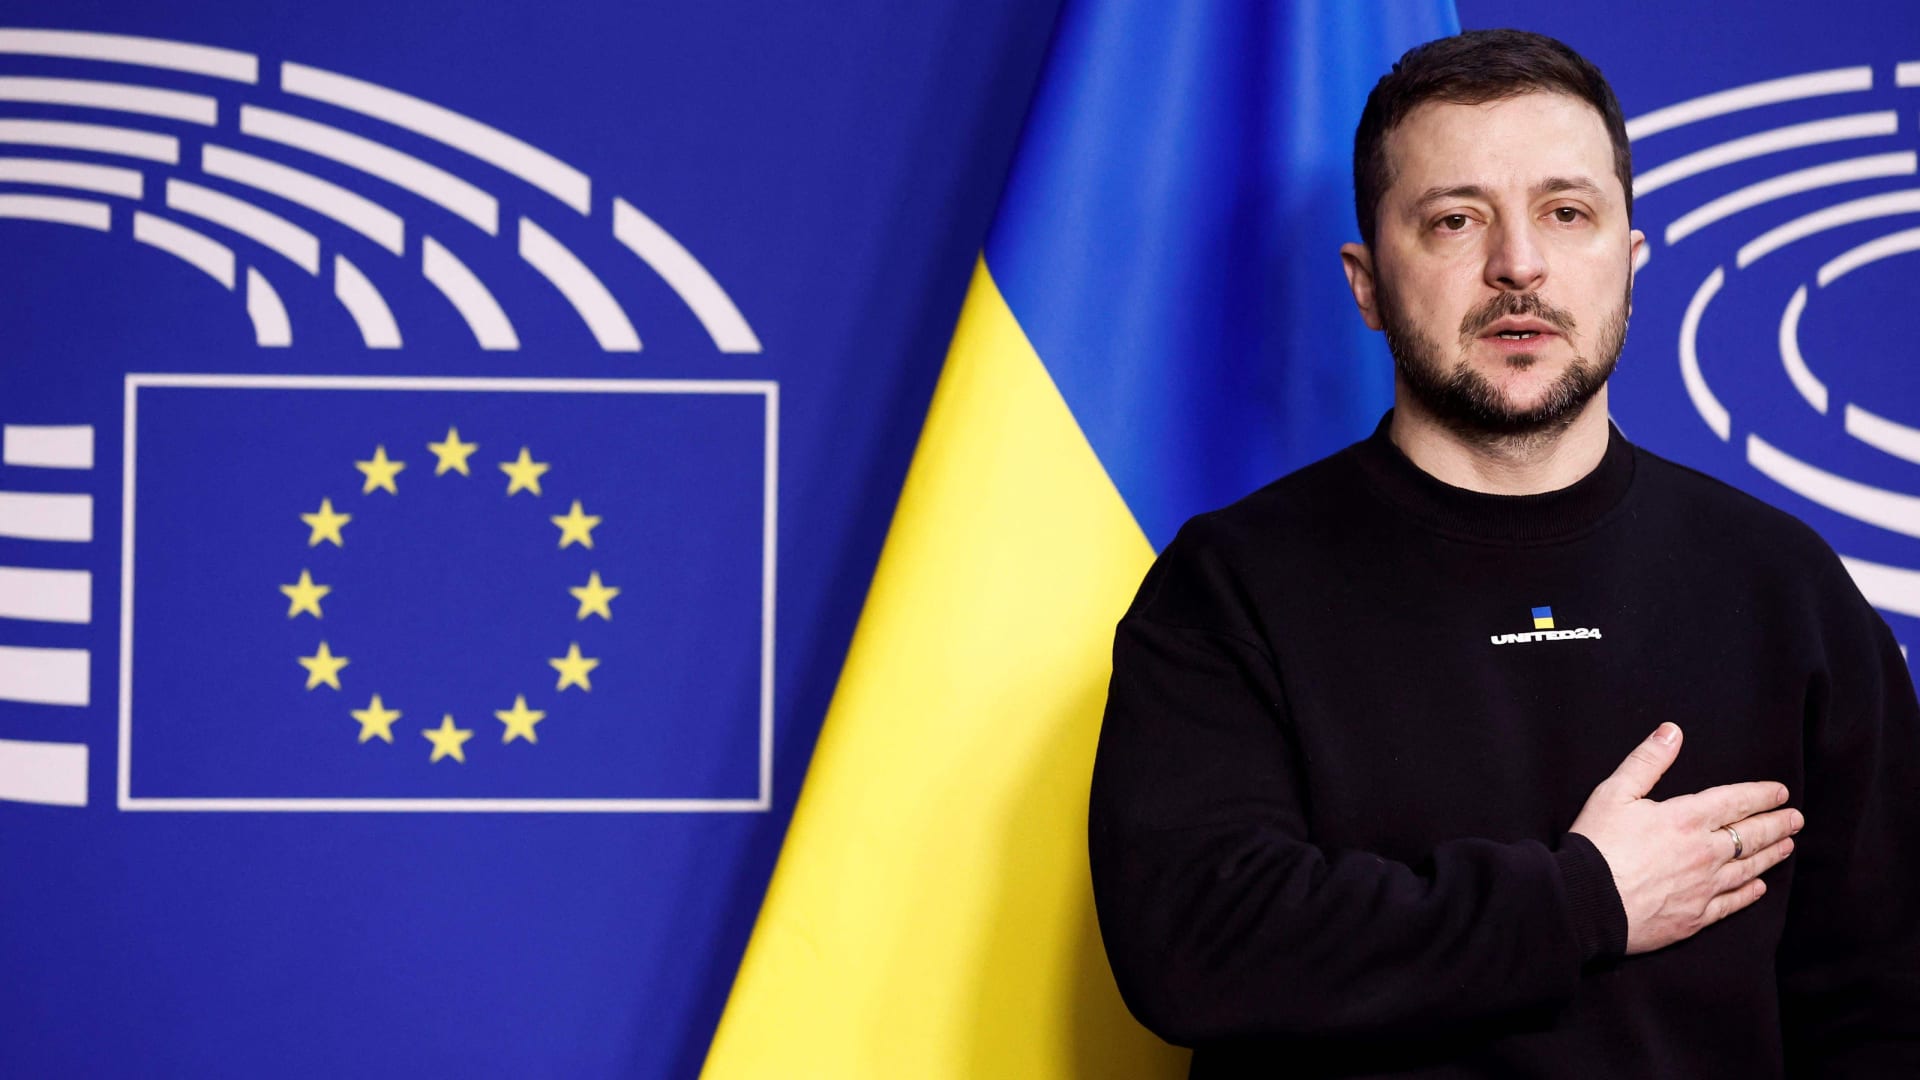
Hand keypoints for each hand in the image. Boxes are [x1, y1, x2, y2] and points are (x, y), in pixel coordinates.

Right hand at [1569, 723, 1801, 954]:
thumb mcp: (1614, 793)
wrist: (1586, 901)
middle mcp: (1704, 852)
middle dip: (1776, 824)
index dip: (1761, 795)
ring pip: (1748, 868)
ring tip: (1787, 846)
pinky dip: (1748, 893)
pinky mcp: (1696, 917)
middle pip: (1751, 835)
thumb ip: (1647, 761)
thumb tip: (1672, 732)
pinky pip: (1732, 903)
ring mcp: (1704, 887)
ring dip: (1771, 855)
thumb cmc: (1597, 844)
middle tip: (1796, 819)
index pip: (1735, 802)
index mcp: (1686, 818)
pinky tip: (1758, 887)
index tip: (1780, 792)